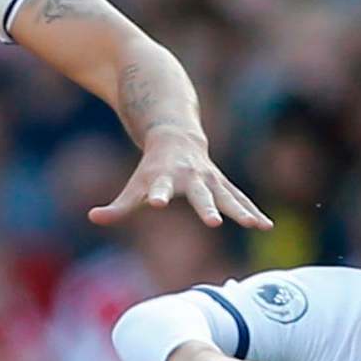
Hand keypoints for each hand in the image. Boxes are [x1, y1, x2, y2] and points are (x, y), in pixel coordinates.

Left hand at [89, 132, 270, 230]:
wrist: (177, 136)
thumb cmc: (152, 167)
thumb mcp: (135, 185)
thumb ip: (118, 206)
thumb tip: (93, 217)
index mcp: (166, 177)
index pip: (159, 188)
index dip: (157, 194)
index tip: (156, 203)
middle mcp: (191, 177)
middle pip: (200, 196)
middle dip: (208, 208)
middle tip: (214, 223)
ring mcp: (210, 179)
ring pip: (228, 197)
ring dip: (242, 211)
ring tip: (256, 225)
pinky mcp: (223, 183)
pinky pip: (240, 199)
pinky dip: (252, 211)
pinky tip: (267, 225)